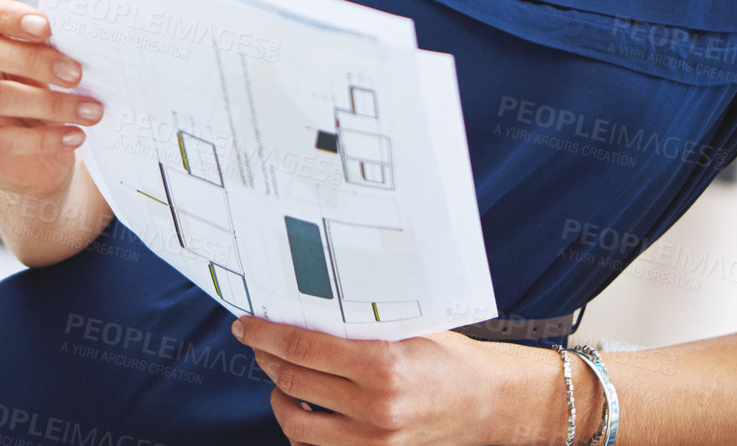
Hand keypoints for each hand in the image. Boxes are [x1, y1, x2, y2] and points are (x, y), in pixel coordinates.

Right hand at [0, 0, 101, 201]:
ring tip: (89, 110)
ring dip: (50, 104)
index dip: (5, 15)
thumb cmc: (33, 95)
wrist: (34, 156)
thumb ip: (43, 46)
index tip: (47, 27)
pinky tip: (72, 135)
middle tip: (76, 73)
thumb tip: (75, 34)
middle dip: (33, 60)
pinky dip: (41, 139)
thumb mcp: (37, 66)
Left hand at [234, 318, 522, 444]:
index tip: (244, 326)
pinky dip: (302, 429)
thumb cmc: (450, 358)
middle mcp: (375, 408)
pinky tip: (305, 408)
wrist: (491, 403)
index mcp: (383, 365)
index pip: (303, 347)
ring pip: (296, 422)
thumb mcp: (408, 328)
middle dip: (265, 358)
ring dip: (279, 397)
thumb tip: (303, 305)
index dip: (265, 334)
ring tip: (280, 376)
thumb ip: (360, 324)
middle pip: (292, 382)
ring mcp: (374, 442)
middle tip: (257, 342)